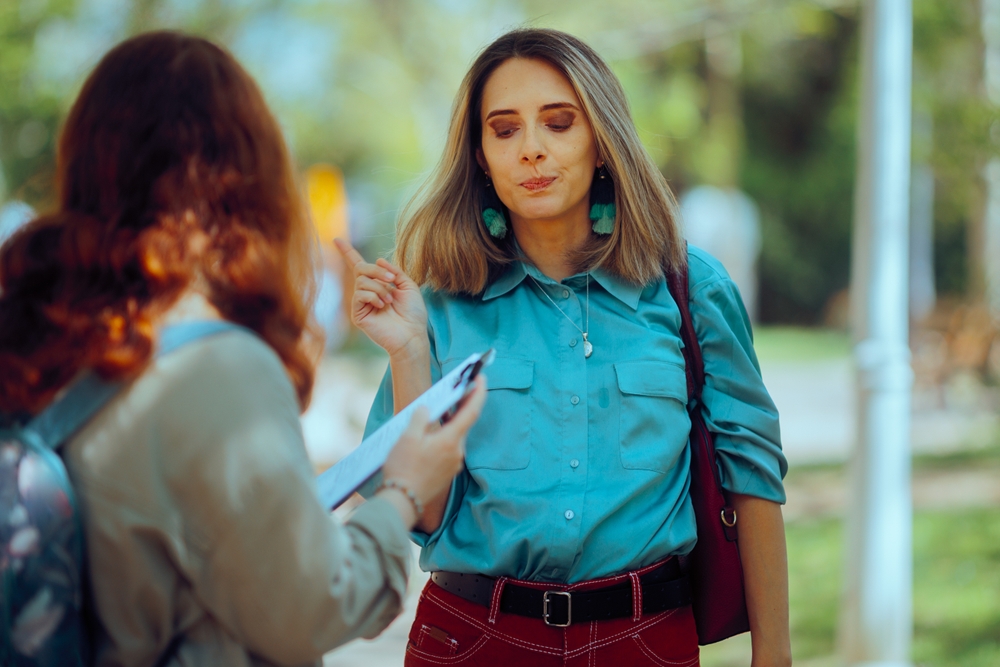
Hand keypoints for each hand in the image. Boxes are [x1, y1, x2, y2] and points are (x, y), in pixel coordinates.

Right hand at [334, 238, 427, 357]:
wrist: (412, 334)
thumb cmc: (413, 313)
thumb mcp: (408, 286)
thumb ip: (394, 271)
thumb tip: (377, 259)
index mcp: (378, 284)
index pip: (359, 265)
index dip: (348, 252)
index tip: (337, 239)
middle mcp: (367, 291)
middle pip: (361, 268)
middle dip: (378, 271)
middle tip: (393, 280)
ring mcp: (361, 303)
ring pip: (362, 281)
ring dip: (380, 287)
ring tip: (390, 300)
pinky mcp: (358, 313)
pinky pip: (359, 294)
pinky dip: (373, 296)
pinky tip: (381, 306)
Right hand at [379, 375, 486, 527]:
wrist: (401, 501)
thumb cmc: (403, 468)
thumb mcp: (408, 437)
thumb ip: (420, 418)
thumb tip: (427, 410)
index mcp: (451, 440)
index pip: (471, 412)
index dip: (478, 393)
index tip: (481, 378)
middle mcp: (457, 452)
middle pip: (464, 423)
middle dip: (462, 405)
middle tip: (458, 388)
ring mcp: (453, 464)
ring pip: (455, 436)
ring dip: (451, 422)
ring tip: (441, 409)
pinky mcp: (446, 473)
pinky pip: (449, 448)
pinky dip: (444, 436)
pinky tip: (431, 434)